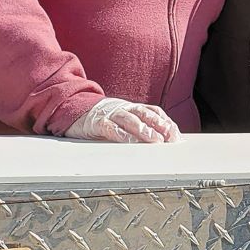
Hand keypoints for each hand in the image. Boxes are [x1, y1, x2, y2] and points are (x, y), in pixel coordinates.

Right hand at [64, 97, 179, 143]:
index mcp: (131, 107)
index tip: (176, 135)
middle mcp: (123, 108)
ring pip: (131, 120)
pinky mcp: (97, 122)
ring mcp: (110, 114)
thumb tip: (160, 142)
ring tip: (155, 140)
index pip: (154, 112)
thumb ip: (137, 127)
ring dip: (144, 130)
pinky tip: (131, 142)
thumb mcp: (121, 120)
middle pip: (145, 114)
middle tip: (170, 138)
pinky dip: (122, 135)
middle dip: (160, 125)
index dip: (166, 122)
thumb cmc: (100, 118)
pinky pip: (111, 128)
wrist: (72, 109)